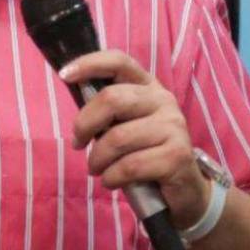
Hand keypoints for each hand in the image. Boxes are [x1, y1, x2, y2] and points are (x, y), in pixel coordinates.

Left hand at [61, 50, 211, 227]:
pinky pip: (130, 166)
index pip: (119, 62)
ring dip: (97, 160)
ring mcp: (173, 127)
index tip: (65, 76)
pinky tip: (113, 181)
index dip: (90, 64)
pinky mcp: (176, 155)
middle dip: (84, 124)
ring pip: (117, 138)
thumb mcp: (127, 126)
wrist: (185, 188)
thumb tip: (73, 94)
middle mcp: (164, 100)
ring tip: (97, 170)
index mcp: (149, 87)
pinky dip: (112, 178)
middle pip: (112, 99)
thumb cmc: (147, 154)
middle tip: (78, 143)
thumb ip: (107, 111)